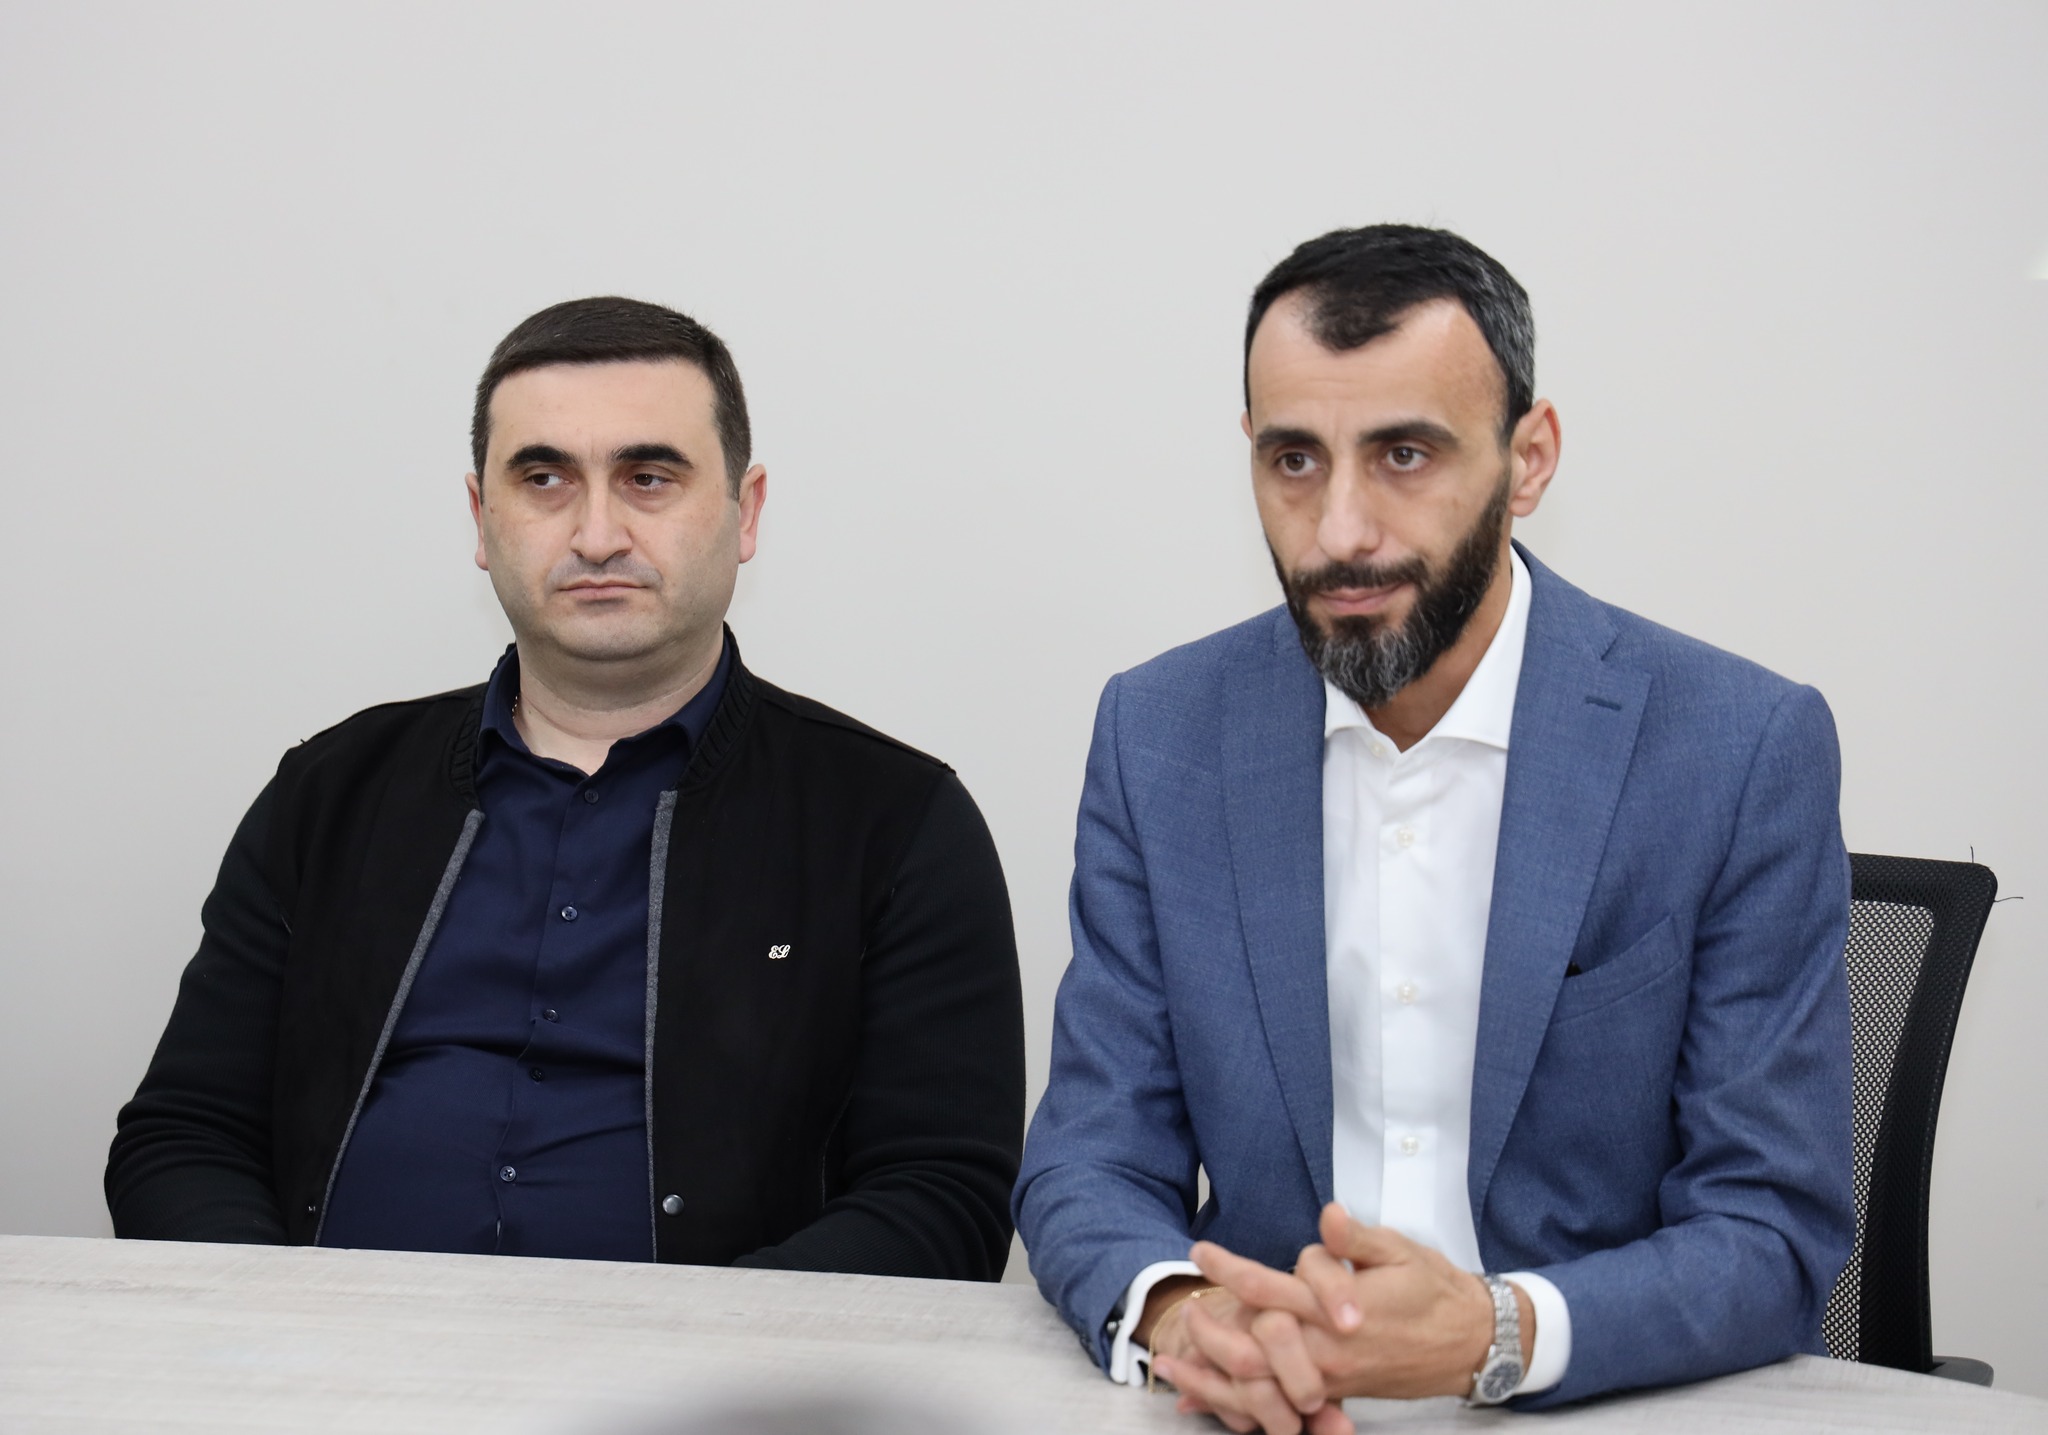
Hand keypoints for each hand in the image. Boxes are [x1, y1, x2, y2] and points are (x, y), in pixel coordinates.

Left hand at [1169, 1204, 1514, 1417]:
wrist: (1473, 1344)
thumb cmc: (1437, 1293)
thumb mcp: (1401, 1253)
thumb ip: (1357, 1238)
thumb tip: (1328, 1214)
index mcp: (1341, 1309)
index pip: (1272, 1289)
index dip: (1231, 1269)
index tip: (1201, 1250)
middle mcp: (1330, 1348)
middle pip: (1255, 1343)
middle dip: (1212, 1329)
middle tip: (1182, 1312)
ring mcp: (1333, 1375)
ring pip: (1264, 1381)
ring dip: (1217, 1374)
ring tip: (1175, 1364)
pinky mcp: (1339, 1392)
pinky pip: (1283, 1400)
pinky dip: (1245, 1401)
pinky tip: (1211, 1399)